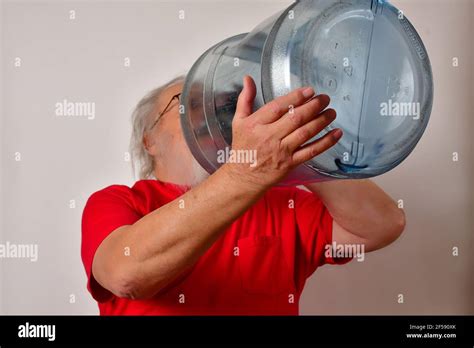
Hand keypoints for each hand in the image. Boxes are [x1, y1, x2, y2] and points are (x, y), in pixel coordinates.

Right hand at [223, 75, 342, 188]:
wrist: (243, 177)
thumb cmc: (243, 147)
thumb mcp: (238, 121)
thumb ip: (245, 99)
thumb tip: (248, 79)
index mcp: (256, 124)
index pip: (278, 107)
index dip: (295, 97)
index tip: (309, 91)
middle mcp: (269, 137)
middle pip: (295, 118)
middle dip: (313, 106)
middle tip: (325, 98)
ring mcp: (281, 151)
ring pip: (305, 133)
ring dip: (321, 121)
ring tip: (332, 112)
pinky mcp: (290, 163)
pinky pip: (311, 151)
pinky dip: (325, 142)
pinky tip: (336, 133)